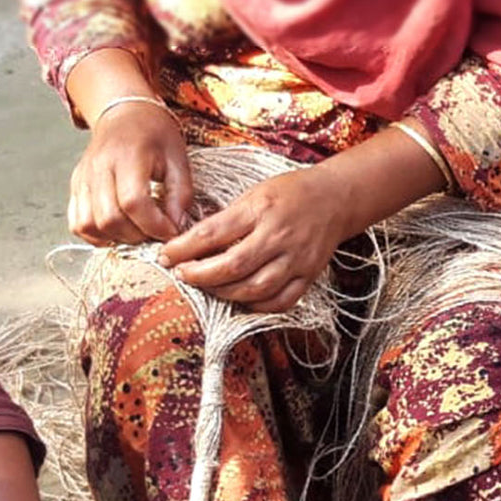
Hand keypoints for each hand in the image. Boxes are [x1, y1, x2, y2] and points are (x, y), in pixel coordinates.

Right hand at [69, 101, 192, 245]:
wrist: (124, 113)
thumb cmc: (155, 135)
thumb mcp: (179, 159)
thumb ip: (181, 195)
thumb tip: (175, 228)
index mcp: (127, 156)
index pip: (133, 202)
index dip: (154, 225)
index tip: (171, 230)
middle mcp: (99, 167)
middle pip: (110, 219)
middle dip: (138, 236)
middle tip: (155, 232)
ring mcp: (83, 178)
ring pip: (90, 225)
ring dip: (117, 238)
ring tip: (137, 231)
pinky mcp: (76, 187)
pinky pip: (78, 223)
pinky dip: (97, 236)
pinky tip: (118, 231)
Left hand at [158, 164, 350, 311]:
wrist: (335, 199)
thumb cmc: (290, 193)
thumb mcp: (254, 194)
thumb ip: (227, 220)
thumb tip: (190, 243)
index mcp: (261, 209)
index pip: (214, 233)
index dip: (184, 248)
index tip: (165, 255)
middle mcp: (279, 236)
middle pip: (233, 266)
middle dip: (201, 276)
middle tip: (182, 275)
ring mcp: (296, 260)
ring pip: (255, 289)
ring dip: (225, 293)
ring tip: (208, 288)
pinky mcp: (309, 276)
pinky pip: (281, 302)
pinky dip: (257, 306)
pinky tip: (242, 299)